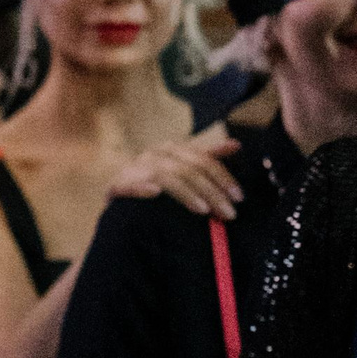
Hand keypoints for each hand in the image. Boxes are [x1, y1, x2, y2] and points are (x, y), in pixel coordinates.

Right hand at [108, 126, 243, 220]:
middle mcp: (155, 154)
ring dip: (186, 193)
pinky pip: (131, 184)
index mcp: (172, 149)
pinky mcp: (118, 184)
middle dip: (212, 191)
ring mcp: (136, 168)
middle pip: (189, 169)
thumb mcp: (181, 167)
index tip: (239, 197)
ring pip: (167, 176)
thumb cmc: (154, 181)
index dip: (223, 177)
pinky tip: (155, 194)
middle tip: (228, 213)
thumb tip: (236, 144)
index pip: (203, 159)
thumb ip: (207, 157)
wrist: (118, 193)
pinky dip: (142, 187)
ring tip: (204, 209)